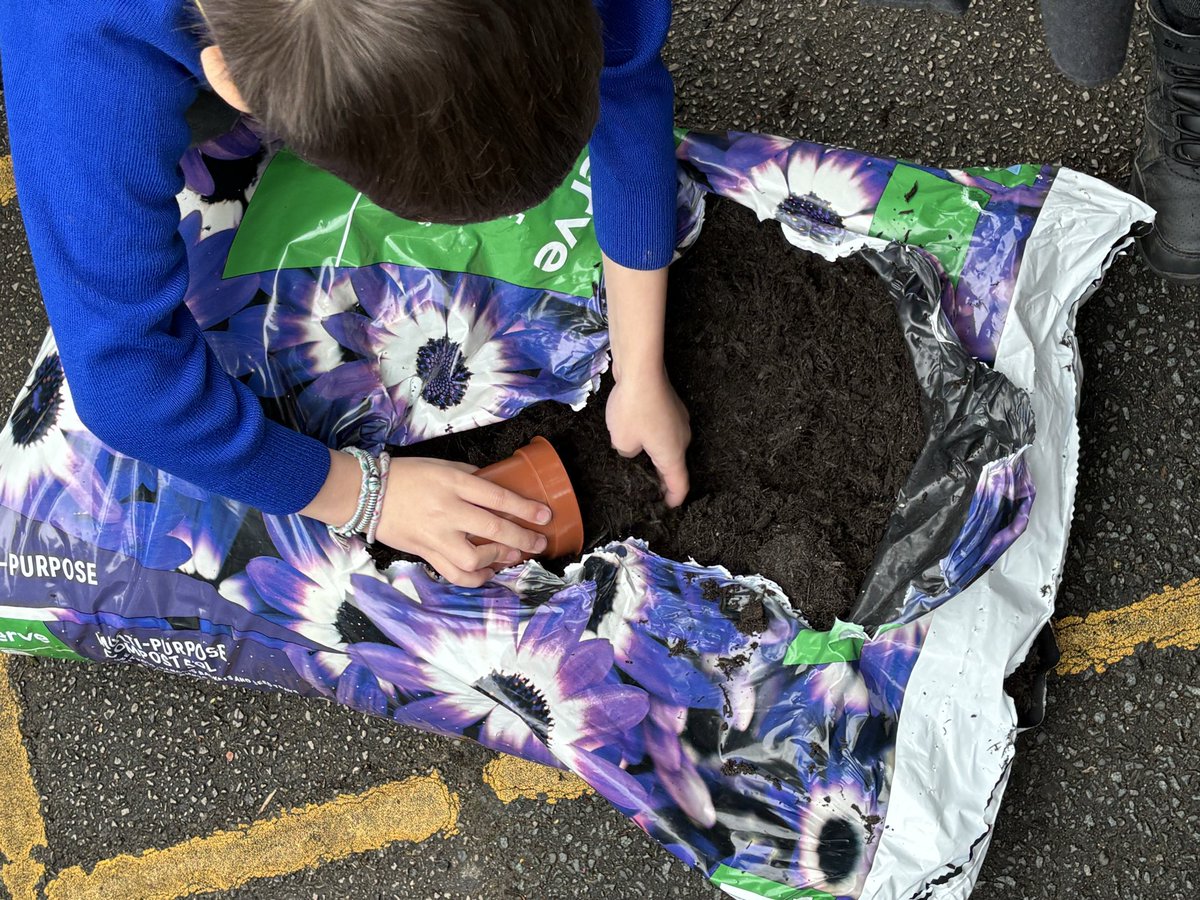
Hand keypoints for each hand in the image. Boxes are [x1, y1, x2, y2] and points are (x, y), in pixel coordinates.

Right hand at [374, 458, 551, 587]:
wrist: (365, 493)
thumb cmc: (407, 474)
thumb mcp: (443, 467)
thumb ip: (471, 479)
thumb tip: (498, 490)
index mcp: (453, 484)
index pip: (497, 498)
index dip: (525, 509)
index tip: (545, 516)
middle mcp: (447, 511)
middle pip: (492, 530)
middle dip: (522, 539)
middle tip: (538, 543)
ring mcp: (435, 536)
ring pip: (473, 559)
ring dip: (498, 559)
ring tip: (512, 556)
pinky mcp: (425, 553)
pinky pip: (454, 573)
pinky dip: (474, 577)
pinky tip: (487, 573)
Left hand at [606, 371, 691, 506]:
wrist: (642, 369)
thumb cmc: (633, 410)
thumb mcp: (622, 442)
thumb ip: (628, 455)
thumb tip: (634, 448)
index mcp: (673, 454)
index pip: (679, 484)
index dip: (674, 499)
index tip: (668, 507)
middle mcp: (682, 439)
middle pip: (674, 465)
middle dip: (662, 478)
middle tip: (648, 487)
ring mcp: (679, 420)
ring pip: (669, 445)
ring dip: (657, 455)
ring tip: (639, 461)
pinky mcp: (672, 406)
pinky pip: (665, 429)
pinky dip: (655, 437)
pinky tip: (638, 433)